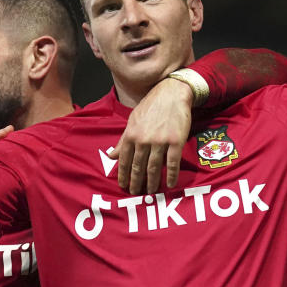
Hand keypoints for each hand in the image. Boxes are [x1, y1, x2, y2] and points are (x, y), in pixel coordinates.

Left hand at [111, 77, 192, 193]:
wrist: (171, 93)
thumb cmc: (151, 106)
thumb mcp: (132, 121)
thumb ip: (123, 140)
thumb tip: (112, 156)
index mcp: (131, 135)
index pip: (125, 160)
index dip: (124, 175)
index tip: (123, 185)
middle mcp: (144, 140)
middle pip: (138, 167)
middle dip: (136, 182)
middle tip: (135, 193)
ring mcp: (160, 141)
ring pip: (154, 167)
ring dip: (152, 182)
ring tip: (151, 192)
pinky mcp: (175, 141)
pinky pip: (172, 163)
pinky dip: (170, 175)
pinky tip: (169, 184)